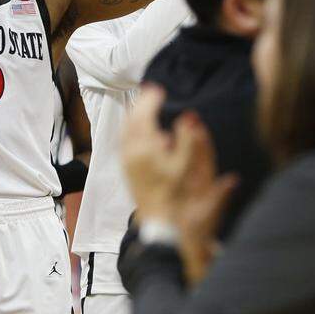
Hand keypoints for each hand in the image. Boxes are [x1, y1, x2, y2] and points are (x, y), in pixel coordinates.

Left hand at [122, 88, 234, 233]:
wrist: (161, 224)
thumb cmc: (176, 196)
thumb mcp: (188, 167)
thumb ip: (189, 140)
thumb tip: (188, 117)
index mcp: (145, 148)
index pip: (144, 115)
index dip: (151, 100)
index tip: (158, 89)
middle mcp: (131, 153)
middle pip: (131, 120)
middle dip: (141, 105)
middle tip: (151, 93)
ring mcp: (127, 162)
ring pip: (126, 131)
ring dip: (135, 117)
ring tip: (145, 108)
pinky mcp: (127, 171)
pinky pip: (125, 142)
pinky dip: (132, 130)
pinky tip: (141, 132)